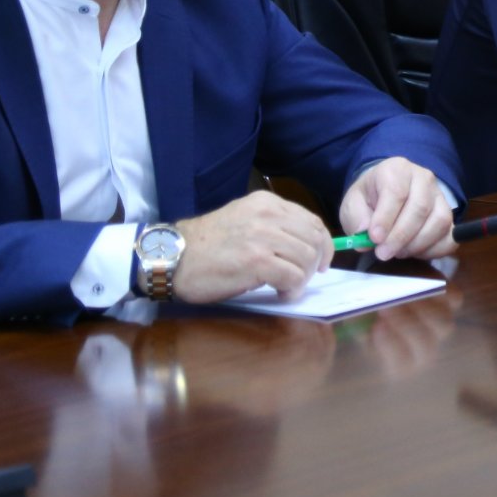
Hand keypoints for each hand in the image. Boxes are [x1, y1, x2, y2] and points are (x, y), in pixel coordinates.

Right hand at [171, 190, 332, 302]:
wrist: (173, 257)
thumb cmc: (207, 245)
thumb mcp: (244, 222)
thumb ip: (273, 228)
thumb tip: (304, 248)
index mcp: (267, 203)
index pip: (312, 221)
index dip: (323, 245)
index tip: (320, 262)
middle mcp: (268, 214)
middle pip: (314, 240)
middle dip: (314, 265)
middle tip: (300, 280)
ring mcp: (263, 236)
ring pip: (307, 259)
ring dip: (302, 279)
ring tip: (287, 288)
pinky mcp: (256, 260)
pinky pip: (292, 277)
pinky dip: (292, 290)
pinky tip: (281, 294)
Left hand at [340, 158, 455, 261]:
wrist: (387, 192)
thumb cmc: (370, 198)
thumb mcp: (353, 203)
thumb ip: (356, 217)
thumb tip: (365, 233)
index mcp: (397, 169)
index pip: (397, 192)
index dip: (386, 218)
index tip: (374, 238)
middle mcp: (424, 179)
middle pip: (420, 208)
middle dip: (400, 236)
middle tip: (383, 253)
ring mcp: (440, 197)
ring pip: (439, 222)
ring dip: (417, 244)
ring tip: (397, 252)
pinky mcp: (449, 215)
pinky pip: (450, 236)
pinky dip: (434, 250)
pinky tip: (415, 252)